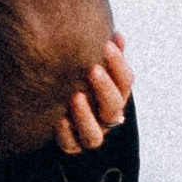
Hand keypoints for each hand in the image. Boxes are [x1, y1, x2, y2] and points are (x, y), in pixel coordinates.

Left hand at [51, 31, 130, 157]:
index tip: (107, 45)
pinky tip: (59, 119)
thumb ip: (105, 53)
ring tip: (75, 96)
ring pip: (96, 134)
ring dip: (86, 116)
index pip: (126, 81)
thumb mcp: (92, 65)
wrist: (56, 107)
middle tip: (93, 69)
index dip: (118, 65)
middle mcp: (107, 117)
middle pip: (114, 107)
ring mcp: (91, 133)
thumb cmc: (78, 77)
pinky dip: (65, 133)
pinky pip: (70, 145)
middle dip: (105, 88)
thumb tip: (117, 35)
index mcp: (117, 95)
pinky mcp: (72, 146)